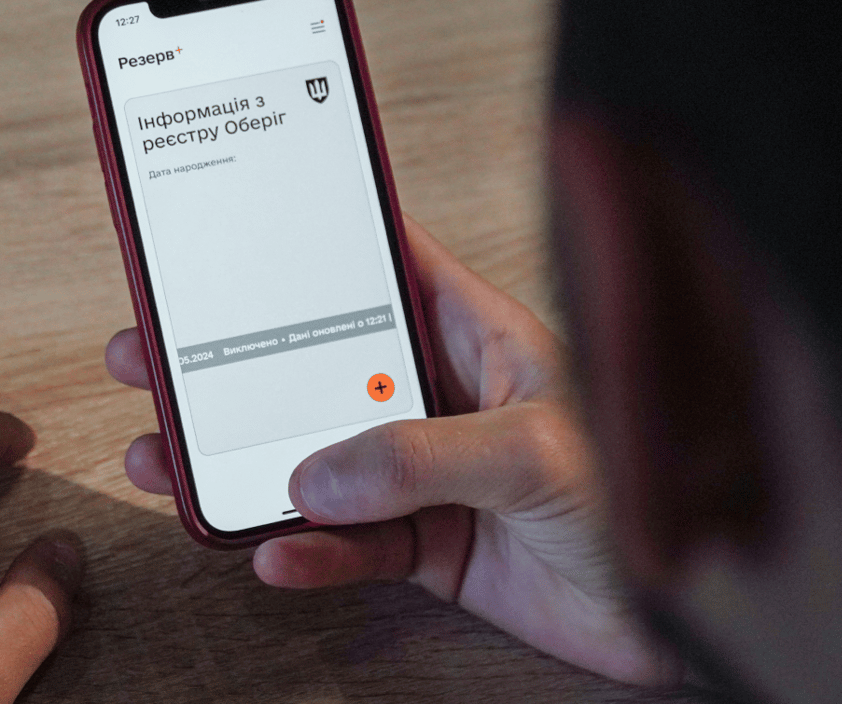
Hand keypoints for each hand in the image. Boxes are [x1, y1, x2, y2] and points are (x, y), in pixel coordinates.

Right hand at [105, 217, 679, 685]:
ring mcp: (426, 470)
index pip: (384, 266)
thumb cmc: (646, 496)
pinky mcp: (424, 542)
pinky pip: (346, 542)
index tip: (237, 227)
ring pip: (315, 457)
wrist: (683, 615)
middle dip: (236, 362)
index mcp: (479, 335)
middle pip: (319, 366)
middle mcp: (441, 395)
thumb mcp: (537, 451)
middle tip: (159, 350)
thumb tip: (323, 472)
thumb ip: (424, 455)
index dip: (315, 243)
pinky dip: (308, 550)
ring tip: (173, 457)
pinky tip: (274, 549)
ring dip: (245, 460)